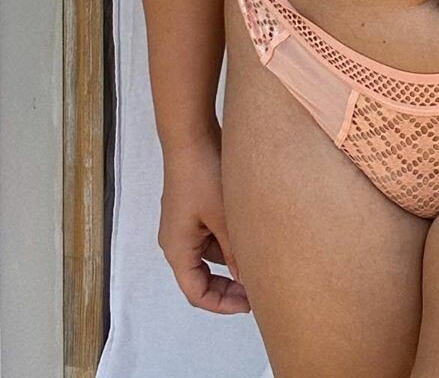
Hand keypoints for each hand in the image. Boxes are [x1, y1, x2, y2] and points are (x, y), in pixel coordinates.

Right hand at [158, 124, 250, 314]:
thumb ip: (235, 252)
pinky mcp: (193, 206)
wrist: (192, 136)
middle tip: (258, 287)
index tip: (250, 304)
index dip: (222, 304)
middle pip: (200, 275)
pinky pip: (210, 233)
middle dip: (228, 285)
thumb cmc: (203, 176)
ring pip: (208, 253)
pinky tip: (250, 235)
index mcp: (177, 249)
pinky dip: (227, 240)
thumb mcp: (224, 218)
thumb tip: (248, 279)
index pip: (195, 292)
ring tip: (259, 260)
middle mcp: (176, 239)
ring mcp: (184, 222)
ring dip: (230, 260)